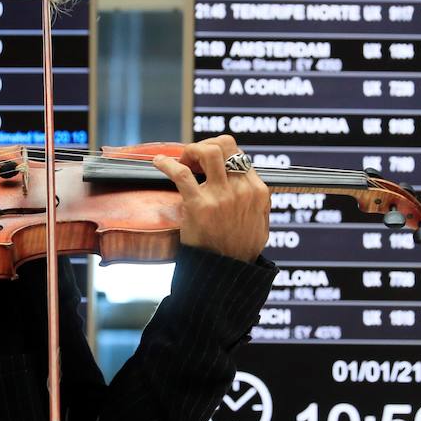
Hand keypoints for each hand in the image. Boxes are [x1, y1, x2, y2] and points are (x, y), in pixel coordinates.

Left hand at [153, 135, 270, 262]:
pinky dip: (166, 164)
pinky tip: (158, 163)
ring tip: (182, 161)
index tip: (206, 163)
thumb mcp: (261, 226)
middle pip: (225, 145)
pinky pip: (181, 173)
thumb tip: (253, 192)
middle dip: (205, 145)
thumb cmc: (239, 253)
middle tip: (193, 159)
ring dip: (191, 151)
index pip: (239, 155)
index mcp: (258, 192)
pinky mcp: (199, 205)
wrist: (226, 275)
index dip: (220, 153)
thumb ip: (258, 206)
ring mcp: (221, 196)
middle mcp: (242, 190)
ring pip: (208, 151)